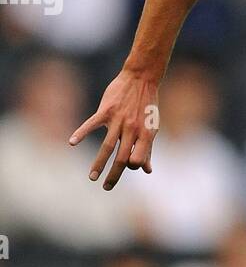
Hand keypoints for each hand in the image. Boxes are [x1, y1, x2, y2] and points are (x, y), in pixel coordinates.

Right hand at [69, 69, 159, 190]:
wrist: (141, 78)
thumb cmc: (147, 105)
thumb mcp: (152, 127)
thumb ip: (148, 150)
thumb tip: (147, 171)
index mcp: (146, 134)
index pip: (137, 159)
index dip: (131, 166)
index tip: (124, 167)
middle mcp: (132, 129)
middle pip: (121, 158)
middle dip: (114, 176)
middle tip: (106, 188)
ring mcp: (118, 120)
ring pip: (107, 147)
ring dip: (98, 164)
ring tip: (91, 178)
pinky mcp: (106, 110)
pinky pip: (92, 124)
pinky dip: (81, 133)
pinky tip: (72, 143)